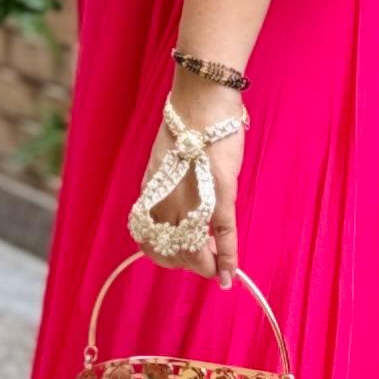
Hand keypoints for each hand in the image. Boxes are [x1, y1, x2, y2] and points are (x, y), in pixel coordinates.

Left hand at [137, 80, 246, 282]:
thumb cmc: (189, 127)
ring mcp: (192, 200)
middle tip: (203, 262)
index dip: (165, 255)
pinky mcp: (220, 196)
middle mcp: (164, 202)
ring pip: (194, 249)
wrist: (203, 103)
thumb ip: (169, 187)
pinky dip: (227, 260)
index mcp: (150, 194)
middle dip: (187, 263)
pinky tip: (230, 275)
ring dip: (205, 265)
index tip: (179, 257)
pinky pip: (223, 237)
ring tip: (215, 266)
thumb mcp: (167, 162)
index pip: (149, 241)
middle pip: (171, 251)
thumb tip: (179, 206)